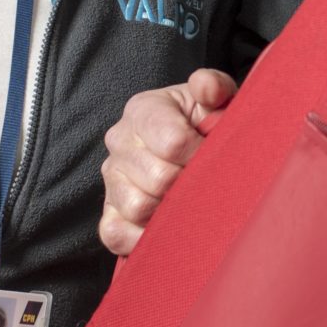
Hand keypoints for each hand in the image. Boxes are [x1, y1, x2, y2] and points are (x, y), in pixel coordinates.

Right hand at [97, 70, 235, 255]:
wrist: (191, 147)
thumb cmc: (204, 123)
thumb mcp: (215, 99)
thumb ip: (214, 87)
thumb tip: (208, 89)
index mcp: (143, 110)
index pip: (173, 141)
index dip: (201, 155)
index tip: (217, 157)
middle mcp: (120, 141)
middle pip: (159, 179)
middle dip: (190, 185)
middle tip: (207, 183)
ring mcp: (111, 178)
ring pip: (138, 207)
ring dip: (170, 211)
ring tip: (189, 201)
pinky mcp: (109, 213)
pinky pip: (116, 234)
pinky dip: (142, 239)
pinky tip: (167, 230)